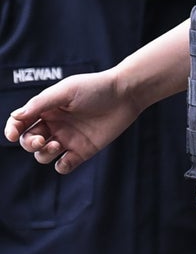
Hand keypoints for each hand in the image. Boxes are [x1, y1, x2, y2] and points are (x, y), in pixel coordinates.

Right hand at [4, 70, 140, 174]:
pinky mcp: (82, 150)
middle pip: (29, 141)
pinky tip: (68, 156)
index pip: (21, 122)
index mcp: (48, 108)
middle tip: (40, 140)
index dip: (12, 129)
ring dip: (44, 153)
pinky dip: (61, 165)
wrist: (125, 94)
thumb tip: (16, 117)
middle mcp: (55, 124)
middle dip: (28, 144)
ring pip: (43, 155)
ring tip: (58, 144)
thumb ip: (41, 104)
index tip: (12, 134)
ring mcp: (68, 138)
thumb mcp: (66, 91)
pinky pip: (63, 166)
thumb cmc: (96, 87)